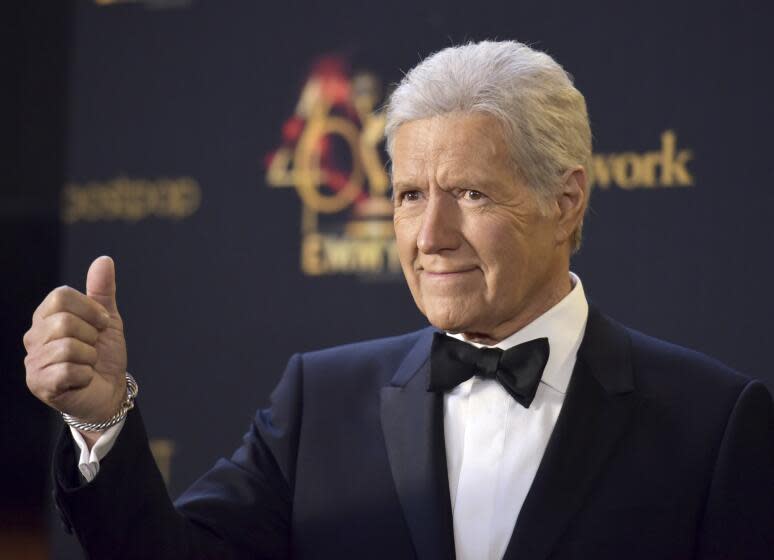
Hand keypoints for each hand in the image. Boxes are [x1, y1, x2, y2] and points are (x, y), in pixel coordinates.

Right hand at [23, 256, 127, 430]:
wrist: (109, 391)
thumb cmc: (104, 355)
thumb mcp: (107, 319)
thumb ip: (103, 291)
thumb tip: (104, 259)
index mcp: (46, 316)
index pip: (60, 295)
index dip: (90, 309)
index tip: (102, 323)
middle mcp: (33, 337)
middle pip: (64, 321)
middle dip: (92, 335)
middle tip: (93, 348)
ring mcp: (33, 362)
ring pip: (68, 347)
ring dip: (90, 357)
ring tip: (87, 364)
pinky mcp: (40, 384)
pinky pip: (68, 370)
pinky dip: (86, 374)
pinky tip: (83, 379)